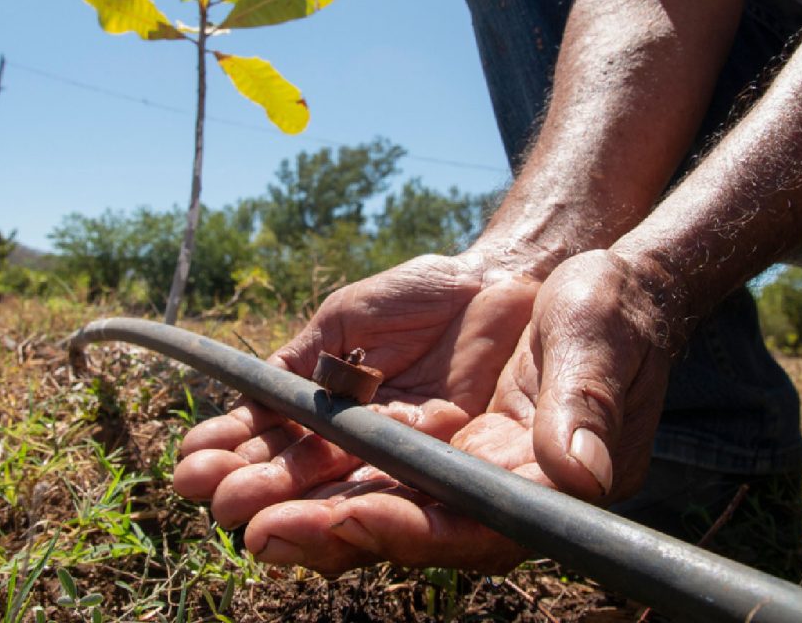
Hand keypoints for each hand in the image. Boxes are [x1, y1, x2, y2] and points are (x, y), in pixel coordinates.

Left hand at [172, 249, 680, 573]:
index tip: (344, 518)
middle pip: (371, 513)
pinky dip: (260, 430)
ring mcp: (403, 438)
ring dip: (264, 481)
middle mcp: (447, 475)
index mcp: (514, 483)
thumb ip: (584, 408)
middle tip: (244, 520)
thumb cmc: (602, 315)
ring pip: (328, 475)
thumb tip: (579, 473)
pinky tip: (209, 440)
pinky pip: (310, 421)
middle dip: (305, 518)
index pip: (451, 524)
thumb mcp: (599, 345)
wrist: (558, 274)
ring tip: (199, 480)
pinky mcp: (370, 396)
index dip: (396, 526)